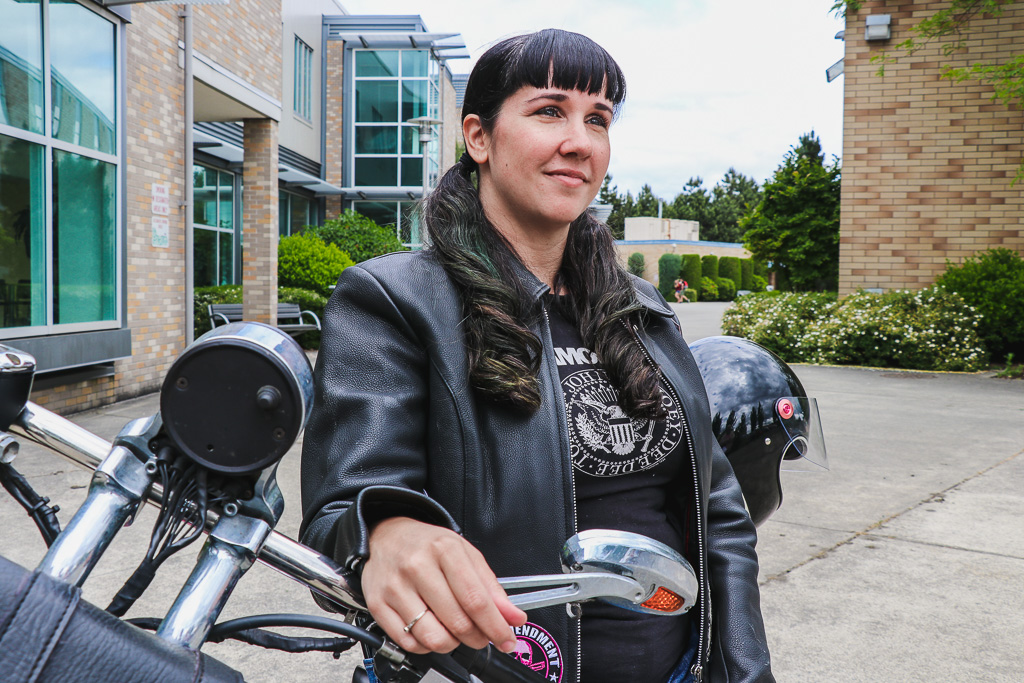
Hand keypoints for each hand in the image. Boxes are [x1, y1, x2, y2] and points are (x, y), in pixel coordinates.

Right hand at [362, 517, 526, 654]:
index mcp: (444, 550)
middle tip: (482, 635)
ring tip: (454, 630)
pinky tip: (432, 630)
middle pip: (457, 621)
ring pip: (434, 637)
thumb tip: (513, 617)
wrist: (387, 536)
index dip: (496, 626)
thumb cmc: (427, 545)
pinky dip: (427, 645)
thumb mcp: (465, 554)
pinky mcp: (378, 605)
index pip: (476, 599)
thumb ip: (491, 587)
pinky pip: (410, 643)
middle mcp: (417, 567)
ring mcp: (395, 587)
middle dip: (477, 637)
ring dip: (452, 643)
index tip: (506, 639)